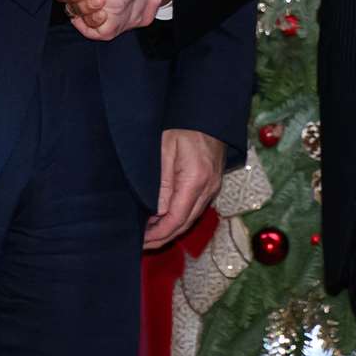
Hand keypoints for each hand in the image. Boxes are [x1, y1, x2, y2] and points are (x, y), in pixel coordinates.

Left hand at [143, 129, 225, 249]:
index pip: (176, 219)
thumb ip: (162, 182)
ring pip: (191, 217)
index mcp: (195, 180)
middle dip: (164, 237)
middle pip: (185, 223)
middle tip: (142, 243)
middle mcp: (209, 188)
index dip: (158, 234)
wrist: (208, 112)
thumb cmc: (183, 125)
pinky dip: (180, 216)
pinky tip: (165, 215)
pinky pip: (196, 207)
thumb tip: (157, 213)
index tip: (141, 241)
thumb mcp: (165, 149)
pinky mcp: (213, 183)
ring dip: (172, 228)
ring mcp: (213, 186)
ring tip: (150, 233)